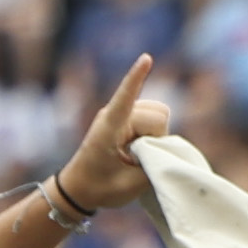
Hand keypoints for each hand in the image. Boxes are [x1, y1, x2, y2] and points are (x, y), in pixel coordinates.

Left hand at [45, 56, 164, 214]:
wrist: (79, 188)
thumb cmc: (100, 188)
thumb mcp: (131, 185)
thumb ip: (154, 165)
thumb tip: (169, 150)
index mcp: (109, 129)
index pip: (125, 98)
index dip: (137, 78)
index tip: (146, 58)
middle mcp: (115, 116)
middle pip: (157, 114)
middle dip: (158, 135)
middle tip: (138, 156)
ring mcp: (121, 116)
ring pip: (159, 114)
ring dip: (156, 133)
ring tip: (136, 153)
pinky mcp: (126, 120)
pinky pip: (153, 117)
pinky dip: (154, 132)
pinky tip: (140, 147)